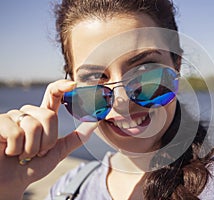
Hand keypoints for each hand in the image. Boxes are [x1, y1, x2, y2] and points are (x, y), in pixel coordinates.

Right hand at [0, 80, 95, 199]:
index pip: (53, 95)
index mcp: (43, 117)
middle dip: (47, 141)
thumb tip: (95, 122)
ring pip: (33, 125)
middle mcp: (28, 114)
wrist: (11, 183)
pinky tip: (9, 152)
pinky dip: (16, 149)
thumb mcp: (58, 151)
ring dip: (32, 148)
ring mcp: (12, 117)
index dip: (62, 87)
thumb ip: (76, 137)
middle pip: (49, 116)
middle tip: (37, 152)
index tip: (74, 84)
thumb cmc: (32, 167)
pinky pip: (16, 133)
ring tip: (22, 154)